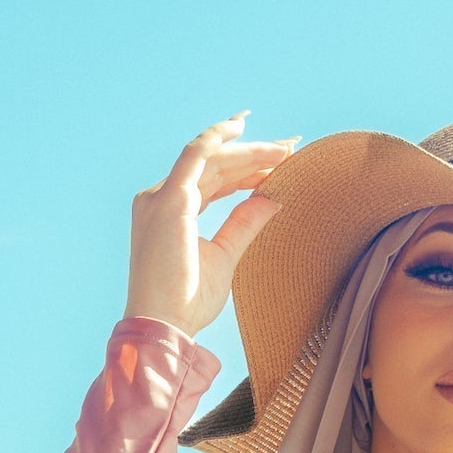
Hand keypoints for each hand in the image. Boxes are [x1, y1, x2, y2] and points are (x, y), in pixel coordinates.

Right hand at [124, 113, 295, 337]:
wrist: (164, 325)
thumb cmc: (188, 301)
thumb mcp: (225, 255)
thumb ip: (244, 223)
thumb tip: (272, 198)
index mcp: (170, 212)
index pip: (213, 181)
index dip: (248, 170)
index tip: (282, 164)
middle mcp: (160, 199)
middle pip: (214, 166)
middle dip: (254, 155)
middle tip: (292, 147)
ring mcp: (161, 197)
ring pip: (211, 157)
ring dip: (249, 150)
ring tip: (286, 147)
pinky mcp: (169, 199)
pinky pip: (197, 155)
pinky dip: (219, 137)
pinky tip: (243, 127)